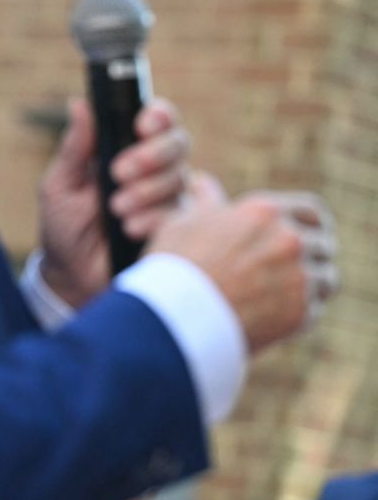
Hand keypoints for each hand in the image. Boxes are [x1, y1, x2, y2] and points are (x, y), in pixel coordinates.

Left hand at [38, 97, 191, 307]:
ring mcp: (168, 200)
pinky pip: (181, 216)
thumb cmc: (63, 225)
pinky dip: (153, 218)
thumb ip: (75, 148)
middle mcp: (154, 170)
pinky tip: (129, 228)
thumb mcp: (60, 184)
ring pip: (179, 179)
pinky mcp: (177, 230)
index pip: (155, 120)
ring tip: (115, 209)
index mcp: (125, 149)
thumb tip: (79, 105)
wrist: (71, 276)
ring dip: (146, 191)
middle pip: (178, 143)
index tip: (142, 124)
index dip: (157, 115)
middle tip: (119, 172)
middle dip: (151, 154)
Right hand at [148, 182, 338, 352]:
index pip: (312, 211)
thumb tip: (200, 183)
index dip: (310, 224)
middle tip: (288, 270)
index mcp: (264, 212)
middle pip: (323, 246)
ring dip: (310, 285)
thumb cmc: (173, 264)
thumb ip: (204, 201)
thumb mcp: (183, 222)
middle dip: (309, 256)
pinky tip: (271, 314)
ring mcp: (299, 277)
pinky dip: (298, 312)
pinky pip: (314, 310)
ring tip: (281, 295)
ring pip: (325, 279)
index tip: (304, 234)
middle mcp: (289, 240)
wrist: (174, 316)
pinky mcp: (301, 313)